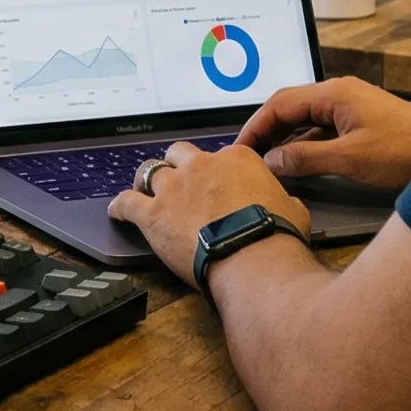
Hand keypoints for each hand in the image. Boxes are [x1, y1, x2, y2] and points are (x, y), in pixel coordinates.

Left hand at [107, 140, 309, 288]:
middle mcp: (201, 166)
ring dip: (148, 181)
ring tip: (145, 190)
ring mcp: (174, 188)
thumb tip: (285, 203)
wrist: (252, 257)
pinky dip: (121, 206)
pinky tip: (118, 210)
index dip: (216, 171)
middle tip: (180, 182)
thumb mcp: (293, 208)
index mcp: (235, 159)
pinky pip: (127, 202)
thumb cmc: (275, 235)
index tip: (216, 182)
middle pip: (180, 154)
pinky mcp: (153, 214)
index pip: (221, 155)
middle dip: (179, 166)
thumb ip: (281, 198)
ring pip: (151, 171)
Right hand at [232, 78, 410, 192]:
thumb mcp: (350, 158)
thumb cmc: (405, 150)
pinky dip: (304, 141)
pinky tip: (297, 159)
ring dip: (284, 136)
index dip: (256, 125)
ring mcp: (350, 105)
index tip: (240, 146)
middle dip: (265, 128)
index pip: (280, 104)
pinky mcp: (359, 120)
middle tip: (247, 152)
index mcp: (334, 93)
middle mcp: (339, 93)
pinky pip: (321, 126)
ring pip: (305, 117)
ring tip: (266, 158)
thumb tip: (272, 160)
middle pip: (289, 106)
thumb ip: (306, 158)